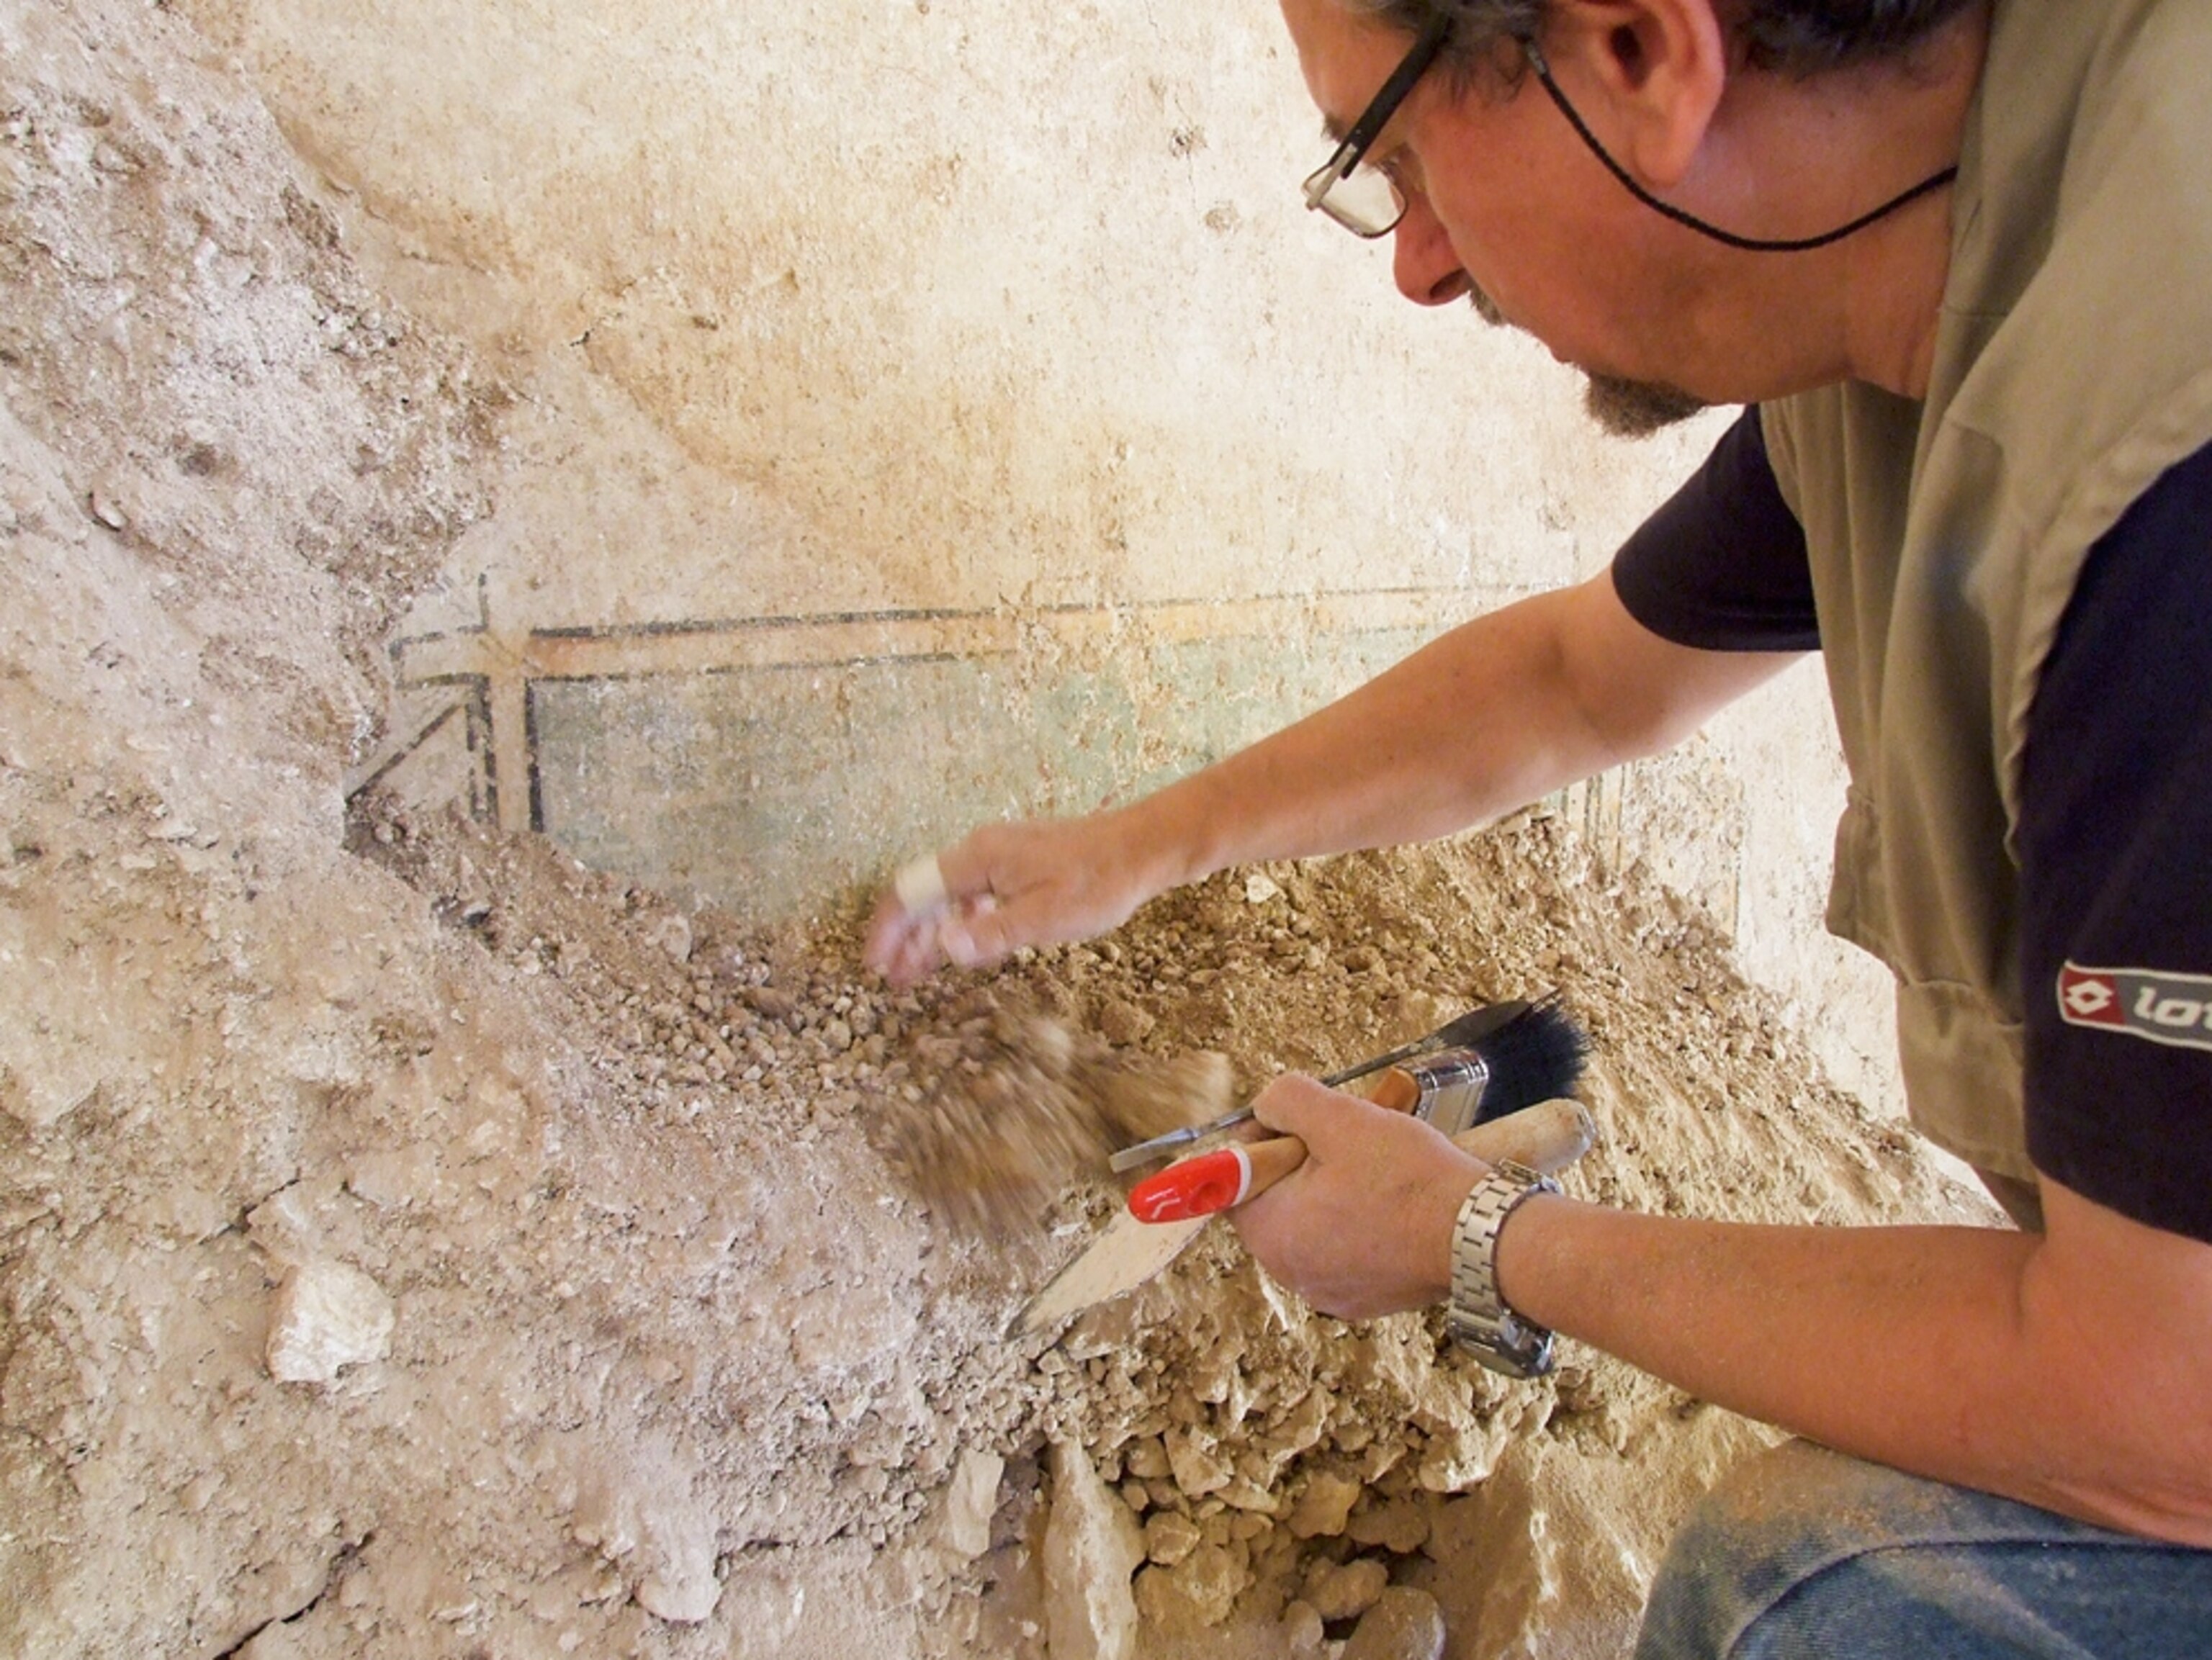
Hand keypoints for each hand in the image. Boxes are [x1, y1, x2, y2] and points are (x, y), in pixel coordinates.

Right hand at [862, 809, 1172, 984]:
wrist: (1142, 848)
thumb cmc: (1099, 881)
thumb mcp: (1044, 917)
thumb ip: (991, 933)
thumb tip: (942, 947)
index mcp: (978, 859)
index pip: (911, 891)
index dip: (888, 930)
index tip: (876, 966)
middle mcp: (980, 852)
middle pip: (924, 894)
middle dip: (905, 938)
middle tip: (893, 980)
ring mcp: (999, 856)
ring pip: (948, 897)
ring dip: (931, 934)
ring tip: (917, 973)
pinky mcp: (1017, 864)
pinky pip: (973, 894)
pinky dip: (959, 924)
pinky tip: (963, 949)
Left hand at [1229, 1075, 1486, 1320]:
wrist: (1481, 1235)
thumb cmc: (1411, 1181)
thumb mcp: (1341, 1119)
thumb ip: (1288, 1101)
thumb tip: (1266, 1106)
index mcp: (1272, 1233)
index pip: (1237, 1181)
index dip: (1266, 1142)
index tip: (1304, 1125)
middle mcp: (1291, 1272)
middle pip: (1278, 1202)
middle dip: (1306, 1165)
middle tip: (1349, 1141)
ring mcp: (1330, 1291)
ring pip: (1316, 1223)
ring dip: (1337, 1190)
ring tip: (1378, 1166)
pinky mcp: (1366, 1298)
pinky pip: (1348, 1248)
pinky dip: (1363, 1222)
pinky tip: (1395, 1200)